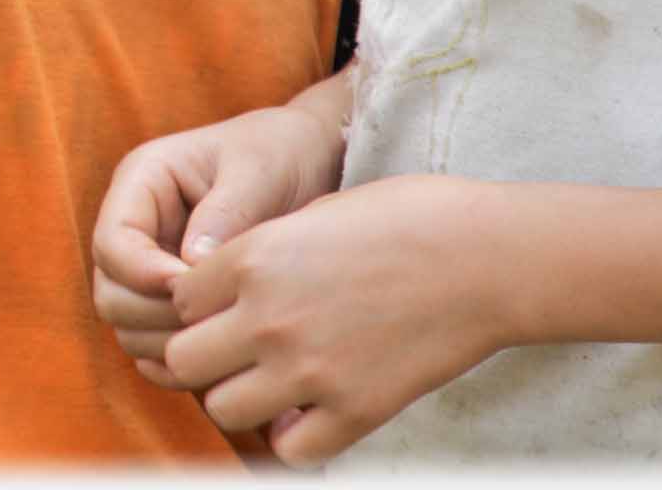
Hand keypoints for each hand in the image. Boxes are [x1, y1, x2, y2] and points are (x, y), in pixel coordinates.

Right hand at [90, 102, 346, 382]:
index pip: (112, 244)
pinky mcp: (176, 302)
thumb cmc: (281, 153)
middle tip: (215, 320)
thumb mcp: (257, 170)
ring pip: (130, 328)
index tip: (195, 287)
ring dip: (170, 344)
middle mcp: (136, 231)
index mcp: (141, 184)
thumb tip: (190, 268)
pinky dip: (187, 361)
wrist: (311, 160)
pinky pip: (162, 346)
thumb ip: (224, 214)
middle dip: (155, 317)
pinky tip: (230, 356)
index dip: (143, 275)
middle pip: (110, 295)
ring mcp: (152, 270)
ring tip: (227, 337)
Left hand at [163, 175, 514, 466]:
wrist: (486, 257)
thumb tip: (234, 280)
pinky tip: (313, 412)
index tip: (226, 305)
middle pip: (182, 360)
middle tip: (236, 350)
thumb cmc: (408, 218)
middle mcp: (267, 316)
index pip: (175, 299)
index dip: (197, 306)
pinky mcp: (355, 410)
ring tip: (271, 382)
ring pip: (222, 409)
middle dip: (202, 355)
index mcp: (251, 258)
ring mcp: (309, 369)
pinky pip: (290, 449)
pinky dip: (294, 437)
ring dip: (240, 398)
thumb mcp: (314, 212)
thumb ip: (262, 251)